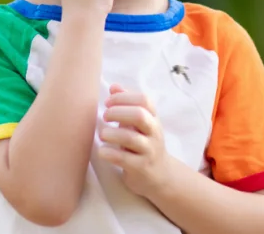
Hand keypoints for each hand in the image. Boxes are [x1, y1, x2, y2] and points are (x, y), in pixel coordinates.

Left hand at [98, 83, 170, 198]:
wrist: (161, 176)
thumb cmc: (144, 145)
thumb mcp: (140, 124)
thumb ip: (128, 105)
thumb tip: (114, 87)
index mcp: (153, 119)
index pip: (144, 100)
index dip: (124, 97)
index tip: (108, 101)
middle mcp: (154, 133)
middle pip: (139, 115)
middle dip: (118, 112)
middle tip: (105, 116)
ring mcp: (149, 151)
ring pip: (131, 138)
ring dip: (112, 134)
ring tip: (102, 135)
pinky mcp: (141, 168)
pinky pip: (124, 159)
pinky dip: (109, 153)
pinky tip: (102, 151)